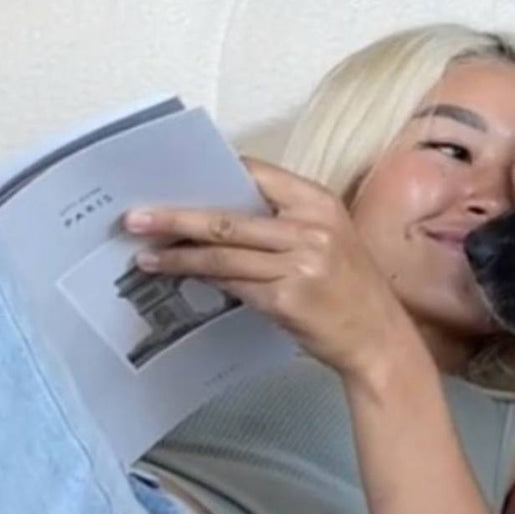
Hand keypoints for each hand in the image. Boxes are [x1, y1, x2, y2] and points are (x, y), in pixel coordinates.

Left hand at [124, 158, 418, 379]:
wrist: (379, 339)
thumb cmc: (349, 290)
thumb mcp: (327, 241)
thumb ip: (282, 223)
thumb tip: (216, 216)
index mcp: (320, 203)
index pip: (254, 174)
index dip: (210, 174)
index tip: (171, 179)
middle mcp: (311, 228)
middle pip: (228, 216)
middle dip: (176, 217)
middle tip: (135, 217)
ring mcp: (300, 264)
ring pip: (223, 254)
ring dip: (179, 254)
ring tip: (145, 254)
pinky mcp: (287, 298)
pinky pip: (234, 284)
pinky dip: (203, 280)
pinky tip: (179, 278)